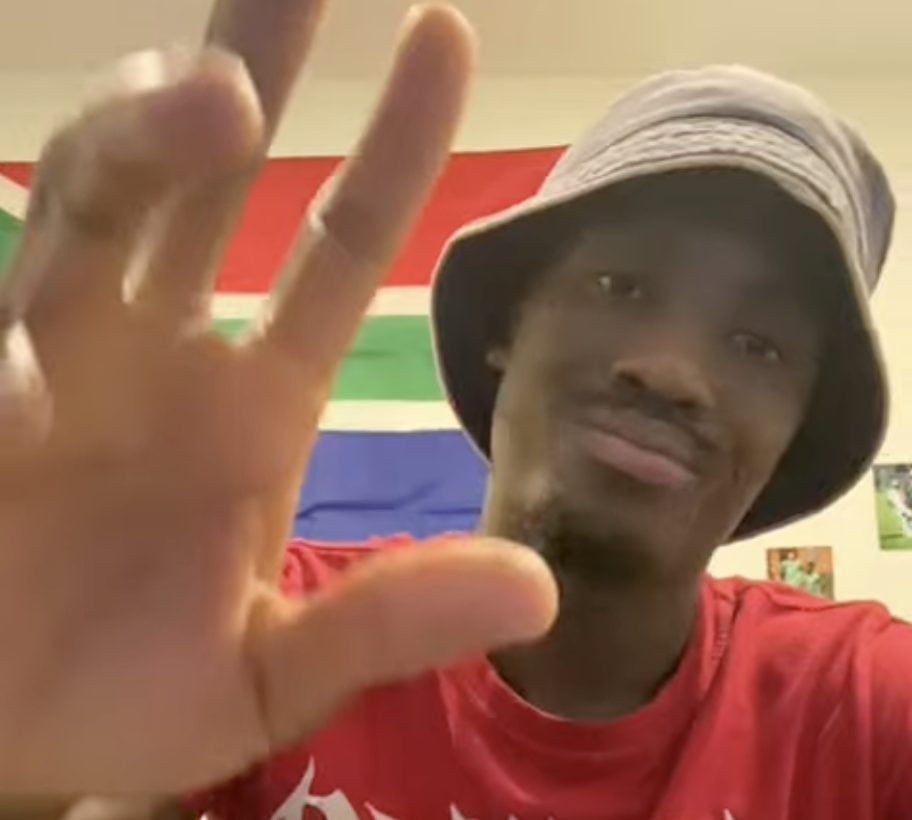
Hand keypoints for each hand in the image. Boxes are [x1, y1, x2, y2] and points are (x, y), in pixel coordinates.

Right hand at [0, 0, 555, 795]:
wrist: (9, 742)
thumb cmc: (133, 698)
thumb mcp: (277, 674)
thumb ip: (389, 622)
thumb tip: (536, 590)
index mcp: (252, 403)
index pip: (336, 241)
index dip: (392, 144)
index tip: (441, 34)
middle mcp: (157, 355)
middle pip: (207, 177)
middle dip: (246, 67)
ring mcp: (52, 361)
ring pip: (93, 205)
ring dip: (139, 139)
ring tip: (211, 96)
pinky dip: (3, 336)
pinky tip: (30, 368)